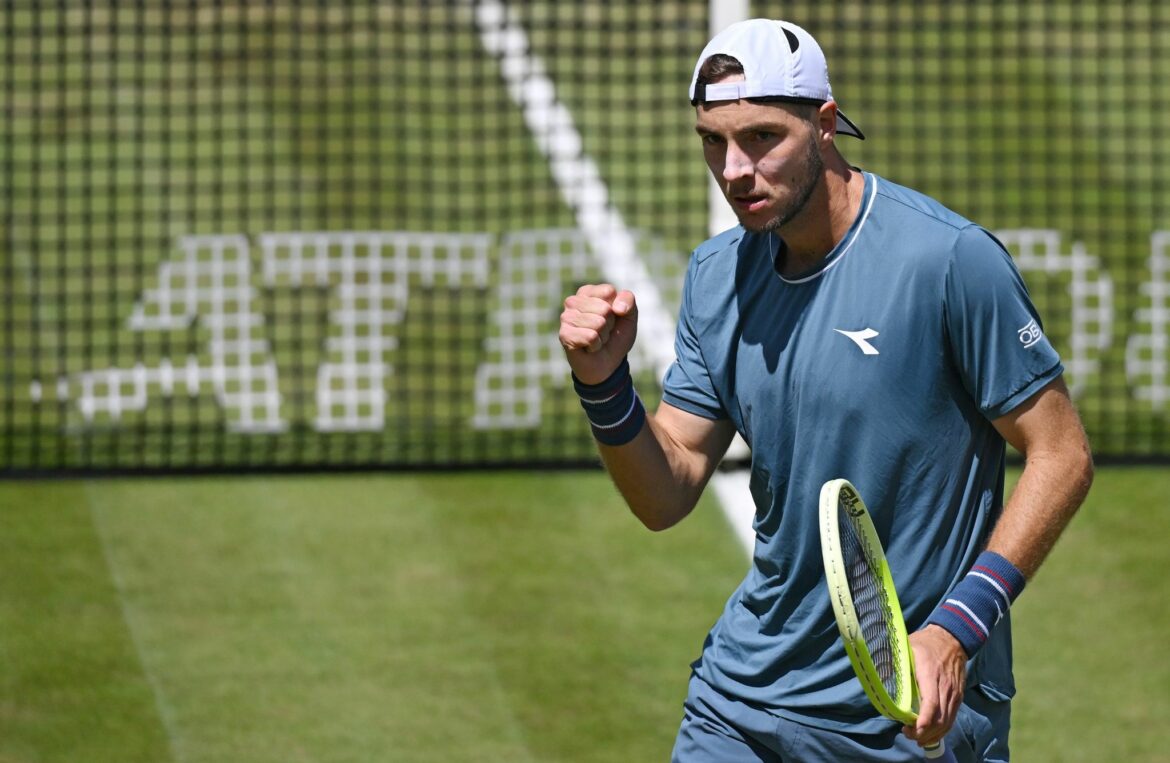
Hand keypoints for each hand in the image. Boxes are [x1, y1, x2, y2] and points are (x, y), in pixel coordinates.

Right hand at [559, 284, 637, 383]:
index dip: (617, 309)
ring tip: (597, 339)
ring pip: (598, 323)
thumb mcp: (629, 315)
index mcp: (587, 292)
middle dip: (610, 324)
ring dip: (603, 336)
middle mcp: (573, 302)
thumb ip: (628, 300)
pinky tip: (590, 347)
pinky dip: (596, 345)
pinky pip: (591, 337)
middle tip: (603, 332)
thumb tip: (617, 307)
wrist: (608, 364)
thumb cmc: (616, 336)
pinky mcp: (564, 335)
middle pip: (604, 308)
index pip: (609, 292)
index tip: (612, 318)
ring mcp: (566, 318)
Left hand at [905, 625, 966, 749]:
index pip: (931, 703)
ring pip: (947, 721)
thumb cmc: (925, 643)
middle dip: (924, 732)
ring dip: (933, 734)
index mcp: (930, 674)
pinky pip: (952, 717)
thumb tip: (876, 674)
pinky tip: (931, 733)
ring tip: (917, 738)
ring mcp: (954, 693)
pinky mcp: (958, 696)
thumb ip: (895, 662)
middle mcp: (945, 687)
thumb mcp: (907, 647)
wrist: (952, 638)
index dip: (923, 720)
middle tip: (908, 735)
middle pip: (940, 718)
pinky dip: (943, 729)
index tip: (913, 730)